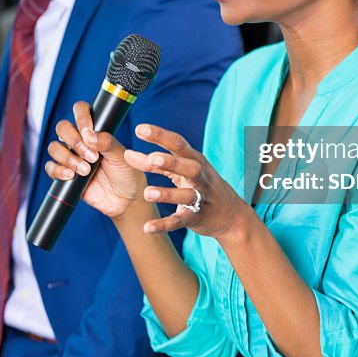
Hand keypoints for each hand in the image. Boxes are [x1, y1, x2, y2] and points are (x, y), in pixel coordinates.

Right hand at [44, 100, 147, 218]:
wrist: (125, 200)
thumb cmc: (126, 173)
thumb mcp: (121, 155)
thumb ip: (106, 142)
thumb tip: (88, 135)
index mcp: (94, 130)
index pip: (80, 110)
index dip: (81, 116)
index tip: (88, 130)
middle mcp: (80, 141)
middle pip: (62, 128)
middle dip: (74, 140)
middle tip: (92, 156)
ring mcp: (71, 157)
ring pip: (54, 147)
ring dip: (68, 157)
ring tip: (86, 170)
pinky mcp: (64, 174)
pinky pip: (50, 168)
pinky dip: (58, 170)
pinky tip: (72, 176)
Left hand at [124, 123, 250, 238]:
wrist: (230, 215)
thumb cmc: (200, 184)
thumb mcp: (182, 169)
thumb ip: (155, 163)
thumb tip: (127, 155)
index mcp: (194, 159)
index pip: (178, 144)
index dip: (160, 136)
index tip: (139, 129)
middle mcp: (199, 176)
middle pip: (187, 166)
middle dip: (171, 162)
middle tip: (151, 159)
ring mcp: (200, 198)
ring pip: (185, 195)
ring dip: (166, 194)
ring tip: (147, 192)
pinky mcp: (196, 218)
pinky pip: (179, 221)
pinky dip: (164, 224)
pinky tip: (147, 228)